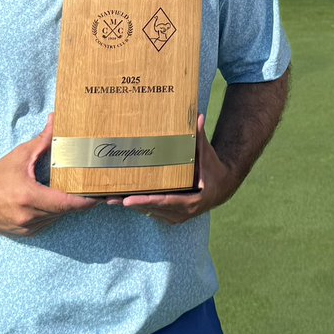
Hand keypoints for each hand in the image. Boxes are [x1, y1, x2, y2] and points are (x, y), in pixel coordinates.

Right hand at [0, 114, 96, 236]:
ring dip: (66, 208)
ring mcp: (25, 228)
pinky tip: (57, 201)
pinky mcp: (23, 234)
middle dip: (78, 201)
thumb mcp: (21, 155)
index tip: (99, 195)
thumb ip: (43, 140)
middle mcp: (27, 216)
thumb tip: (57, 119)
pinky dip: (54, 213)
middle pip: (63, 211)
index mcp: (28, 196)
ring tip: (79, 193)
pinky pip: (47, 224)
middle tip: (94, 189)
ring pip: (56, 218)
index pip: (64, 203)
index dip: (84, 201)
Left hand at [116, 116, 236, 225]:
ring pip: (151, 213)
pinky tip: (126, 200)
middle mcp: (184, 213)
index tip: (128, 200)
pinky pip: (154, 213)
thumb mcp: (206, 154)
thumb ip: (199, 137)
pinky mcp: (174, 218)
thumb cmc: (213, 169)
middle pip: (153, 209)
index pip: (165, 201)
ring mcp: (178, 218)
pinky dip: (141, 207)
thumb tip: (198, 116)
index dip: (146, 200)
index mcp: (193, 200)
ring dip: (133, 206)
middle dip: (131, 203)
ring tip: (111, 200)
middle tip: (111, 199)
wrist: (223, 187)